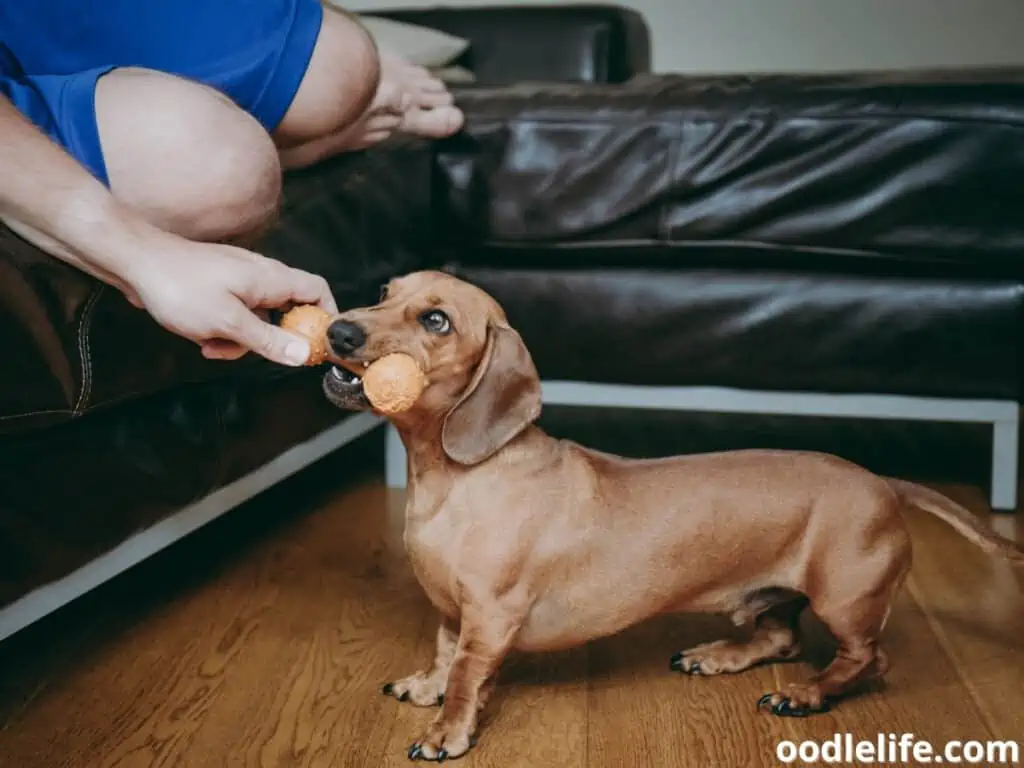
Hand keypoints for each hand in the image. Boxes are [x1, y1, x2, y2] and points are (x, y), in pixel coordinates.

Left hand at [123, 232, 337, 365]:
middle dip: (272, 339)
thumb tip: (302, 353)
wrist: (134, 262)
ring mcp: (238, 281)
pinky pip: (234, 315)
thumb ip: (268, 340)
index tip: (318, 343)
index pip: (318, 291)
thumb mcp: (228, 322)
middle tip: (257, 353)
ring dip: (240, 339)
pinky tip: (200, 336)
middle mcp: (260, 276)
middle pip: (287, 311)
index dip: (326, 316)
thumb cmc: (179, 286)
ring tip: (213, 344)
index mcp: (271, 279)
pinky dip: (223, 331)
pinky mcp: (218, 288)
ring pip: (256, 319)